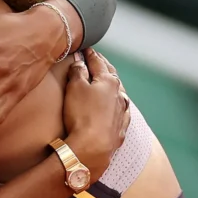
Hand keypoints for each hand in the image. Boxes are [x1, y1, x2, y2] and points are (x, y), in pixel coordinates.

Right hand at [60, 49, 129, 177]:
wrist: (93, 148)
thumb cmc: (82, 115)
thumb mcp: (75, 87)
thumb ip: (77, 72)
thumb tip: (80, 62)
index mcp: (109, 81)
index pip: (98, 63)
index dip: (90, 55)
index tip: (86, 49)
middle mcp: (119, 94)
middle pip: (111, 75)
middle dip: (103, 66)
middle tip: (96, 59)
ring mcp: (122, 112)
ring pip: (118, 92)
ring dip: (112, 84)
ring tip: (107, 79)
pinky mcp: (120, 128)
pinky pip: (121, 110)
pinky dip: (117, 103)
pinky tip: (118, 105)